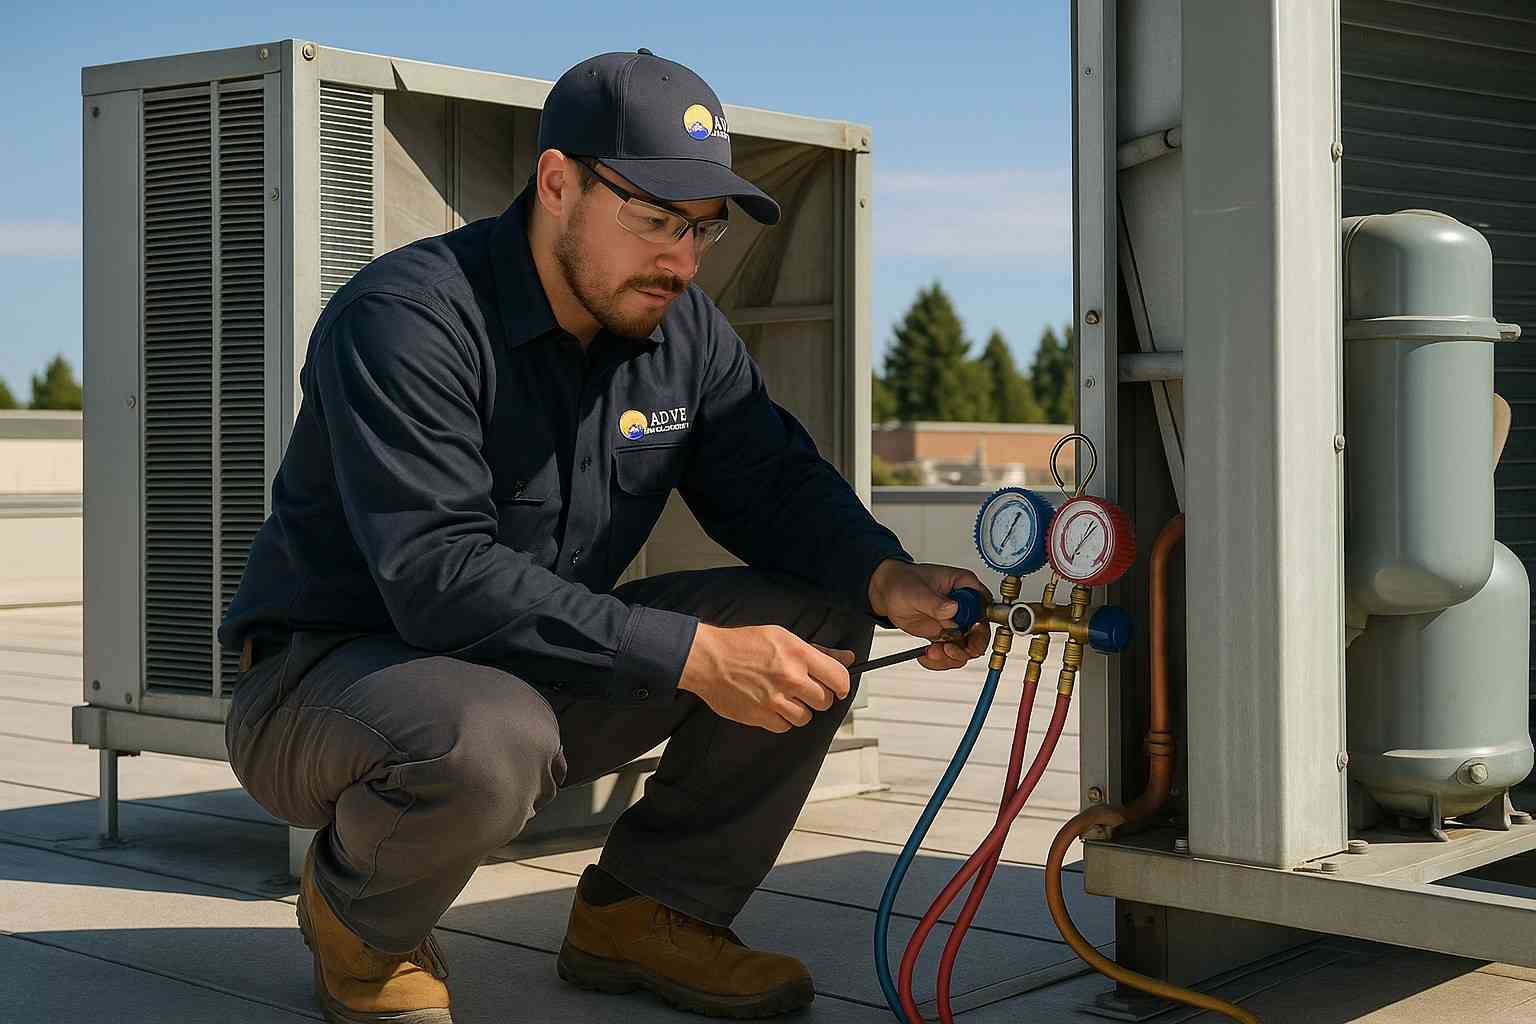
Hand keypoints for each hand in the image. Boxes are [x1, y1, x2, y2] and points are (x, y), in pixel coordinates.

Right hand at [677, 623, 854, 732]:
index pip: (839, 678)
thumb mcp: (783, 637)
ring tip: (784, 697)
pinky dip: (781, 719)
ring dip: (799, 710)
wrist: (708, 660)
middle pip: (824, 701)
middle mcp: (790, 677)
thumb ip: (819, 651)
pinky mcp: (761, 716)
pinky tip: (771, 705)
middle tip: (803, 689)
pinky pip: (785, 726)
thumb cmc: (743, 645)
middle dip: (817, 697)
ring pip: (806, 717)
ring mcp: (775, 699)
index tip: (837, 687)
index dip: (841, 685)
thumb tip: (847, 658)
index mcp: (798, 654)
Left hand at [869, 560, 992, 670]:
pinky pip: (952, 654)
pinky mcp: (946, 635)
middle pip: (981, 633)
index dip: (980, 624)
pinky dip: (941, 660)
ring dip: (951, 656)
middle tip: (949, 650)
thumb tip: (952, 608)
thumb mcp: (916, 590)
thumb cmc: (903, 582)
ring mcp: (956, 622)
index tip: (967, 633)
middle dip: (967, 647)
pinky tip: (927, 656)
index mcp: (964, 586)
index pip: (984, 608)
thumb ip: (934, 601)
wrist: (888, 593)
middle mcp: (964, 606)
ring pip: (967, 648)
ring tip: (932, 653)